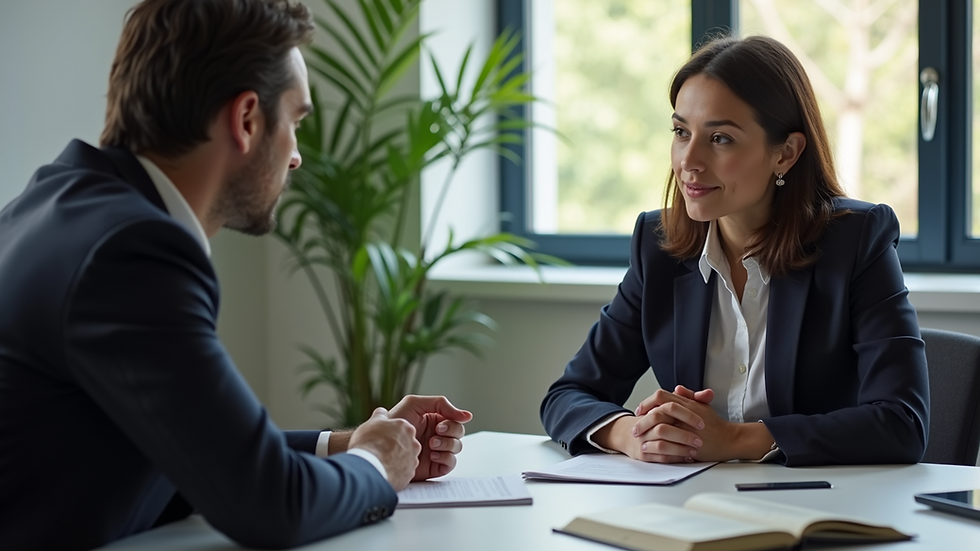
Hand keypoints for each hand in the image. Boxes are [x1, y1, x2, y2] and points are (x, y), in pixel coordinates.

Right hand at [348, 407, 420, 490]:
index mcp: (405, 427)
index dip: (390, 433)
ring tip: (382, 461)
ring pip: (406, 457)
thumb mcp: (372, 422)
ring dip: (396, 459)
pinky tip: (385, 470)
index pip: (401, 428)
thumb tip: (381, 412)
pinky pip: (404, 471)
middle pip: (406, 443)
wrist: (368, 466)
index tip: (382, 438)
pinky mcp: (410, 474)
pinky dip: (396, 471)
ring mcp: (413, 459)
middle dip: (395, 446)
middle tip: (382, 449)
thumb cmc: (369, 443)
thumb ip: (380, 416)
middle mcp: (413, 442)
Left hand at [388, 395, 472, 480]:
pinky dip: (445, 458)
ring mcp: (437, 450)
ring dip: (447, 445)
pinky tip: (432, 455)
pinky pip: (451, 463)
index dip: (452, 422)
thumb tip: (466, 415)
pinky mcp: (435, 466)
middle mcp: (438, 434)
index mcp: (435, 419)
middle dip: (450, 433)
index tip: (439, 425)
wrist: (380, 444)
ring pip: (457, 447)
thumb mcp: (415, 404)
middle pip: (459, 434)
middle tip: (435, 434)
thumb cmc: (394, 421)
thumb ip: (441, 404)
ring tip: (431, 445)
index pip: (455, 420)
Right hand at [593, 385, 715, 462]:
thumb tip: (708, 394)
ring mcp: (644, 438)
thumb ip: (692, 398)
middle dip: (684, 435)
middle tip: (699, 440)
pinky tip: (686, 457)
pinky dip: (675, 458)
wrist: (631, 434)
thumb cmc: (657, 421)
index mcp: (655, 408)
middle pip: (664, 428)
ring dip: (680, 449)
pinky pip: (660, 457)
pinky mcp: (643, 452)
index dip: (687, 415)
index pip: (669, 407)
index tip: (701, 423)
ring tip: (694, 450)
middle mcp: (647, 423)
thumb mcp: (672, 407)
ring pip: (662, 445)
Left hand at [634, 388, 740, 461]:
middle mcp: (686, 413)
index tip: (639, 411)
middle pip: (657, 411)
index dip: (647, 403)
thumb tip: (676, 388)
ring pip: (661, 426)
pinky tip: (648, 448)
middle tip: (635, 427)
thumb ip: (689, 396)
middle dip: (643, 419)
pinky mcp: (689, 443)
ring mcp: (687, 429)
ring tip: (639, 438)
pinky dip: (656, 445)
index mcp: (687, 403)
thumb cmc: (715, 424)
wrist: (730, 439)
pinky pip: (668, 443)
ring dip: (647, 432)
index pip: (661, 396)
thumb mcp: (702, 406)